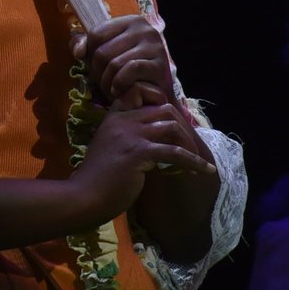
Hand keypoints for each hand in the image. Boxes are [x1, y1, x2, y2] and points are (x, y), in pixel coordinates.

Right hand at [73, 102, 211, 219]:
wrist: (84, 197)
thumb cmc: (97, 179)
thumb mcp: (110, 149)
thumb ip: (128, 138)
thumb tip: (155, 142)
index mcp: (114, 117)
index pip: (138, 92)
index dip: (158, 101)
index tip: (171, 122)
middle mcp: (122, 121)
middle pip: (164, 109)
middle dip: (183, 128)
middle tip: (190, 148)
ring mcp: (130, 135)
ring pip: (172, 126)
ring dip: (190, 144)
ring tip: (197, 161)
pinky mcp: (138, 152)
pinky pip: (175, 152)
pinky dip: (194, 162)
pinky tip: (204, 171)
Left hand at [76, 15, 177, 109]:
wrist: (154, 95)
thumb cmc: (126, 73)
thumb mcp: (104, 55)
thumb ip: (86, 45)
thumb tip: (78, 51)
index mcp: (130, 21)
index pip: (95, 34)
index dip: (88, 54)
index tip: (94, 67)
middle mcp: (145, 29)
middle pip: (103, 51)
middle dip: (97, 72)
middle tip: (102, 83)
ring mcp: (155, 46)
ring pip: (114, 63)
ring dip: (107, 82)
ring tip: (110, 89)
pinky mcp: (160, 65)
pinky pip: (130, 71)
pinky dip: (119, 84)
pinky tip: (119, 92)